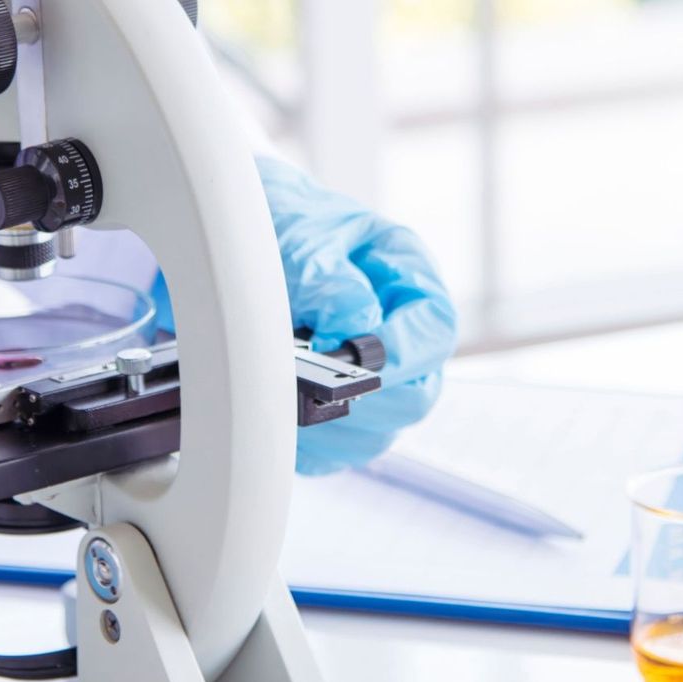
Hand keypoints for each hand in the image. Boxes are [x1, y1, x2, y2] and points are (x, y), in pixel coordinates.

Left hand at [151, 157, 456, 473]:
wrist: (249, 241)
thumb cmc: (285, 227)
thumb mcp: (304, 236)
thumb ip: (329, 280)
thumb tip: (351, 330)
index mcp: (410, 283)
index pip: (433, 332)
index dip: (402, 355)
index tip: (353, 361)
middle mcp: (403, 341)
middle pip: (415, 398)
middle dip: (360, 397)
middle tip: (303, 380)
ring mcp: (376, 386)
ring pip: (374, 436)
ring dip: (325, 425)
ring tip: (275, 389)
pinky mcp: (341, 420)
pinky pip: (333, 454)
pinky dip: (301, 445)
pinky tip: (268, 412)